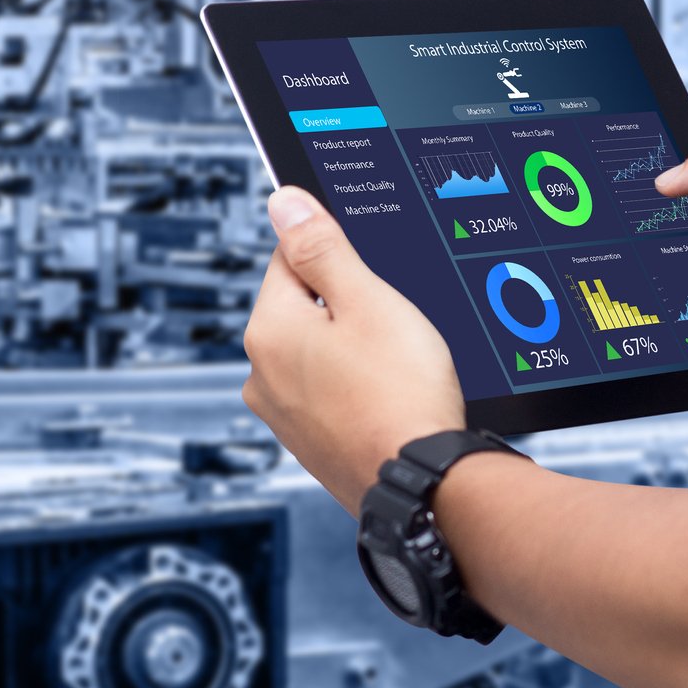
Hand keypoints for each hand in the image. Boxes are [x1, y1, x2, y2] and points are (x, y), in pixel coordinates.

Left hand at [242, 187, 466, 511]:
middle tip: (394, 325)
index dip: (339, 257)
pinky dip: (357, 388)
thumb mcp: (367, 300)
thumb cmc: (402, 393)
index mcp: (267, 331)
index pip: (290, 259)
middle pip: (304, 307)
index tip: (374, 276)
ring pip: (320, 353)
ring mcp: (283, 416)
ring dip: (354, 349)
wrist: (426, 485)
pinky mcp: (309, 445)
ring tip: (397, 366)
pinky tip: (391, 396)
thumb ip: (321, 247)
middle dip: (347, 306)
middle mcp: (262, 375)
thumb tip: (283, 202)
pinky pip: (331, 394)